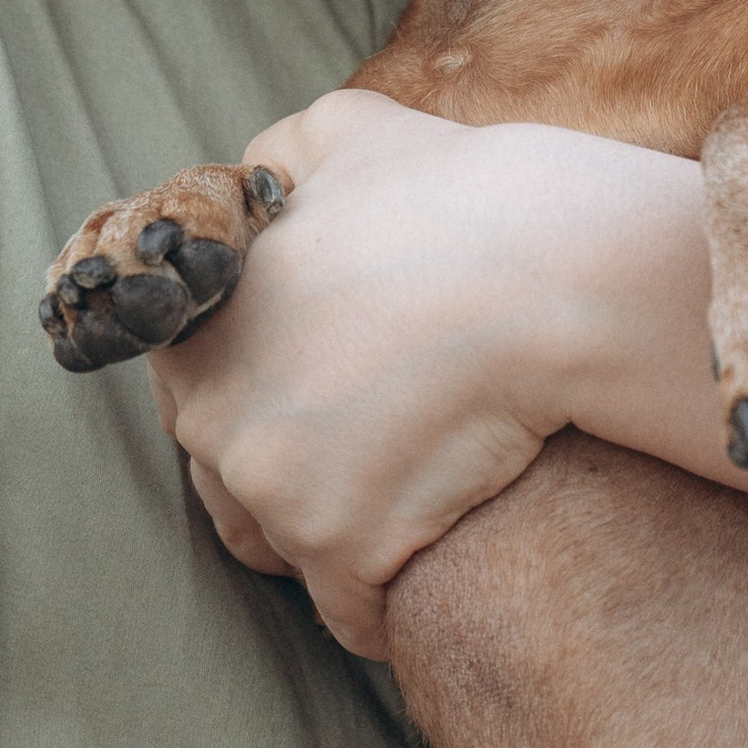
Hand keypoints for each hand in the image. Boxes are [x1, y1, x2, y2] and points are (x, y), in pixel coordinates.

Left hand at [146, 88, 708, 656]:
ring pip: (291, 549)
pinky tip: (434, 564)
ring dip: (337, 540)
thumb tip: (259, 180)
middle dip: (295, 475)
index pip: (197, 395)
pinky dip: (389, 600)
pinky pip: (353, 614)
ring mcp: (274, 493)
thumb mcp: (342, 134)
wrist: (550, 273)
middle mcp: (215, 418)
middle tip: (375, 454)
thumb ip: (275, 161)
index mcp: (200, 328)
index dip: (266, 395)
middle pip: (234, 483)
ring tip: (406, 509)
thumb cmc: (459, 195)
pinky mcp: (344, 551)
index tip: (326, 398)